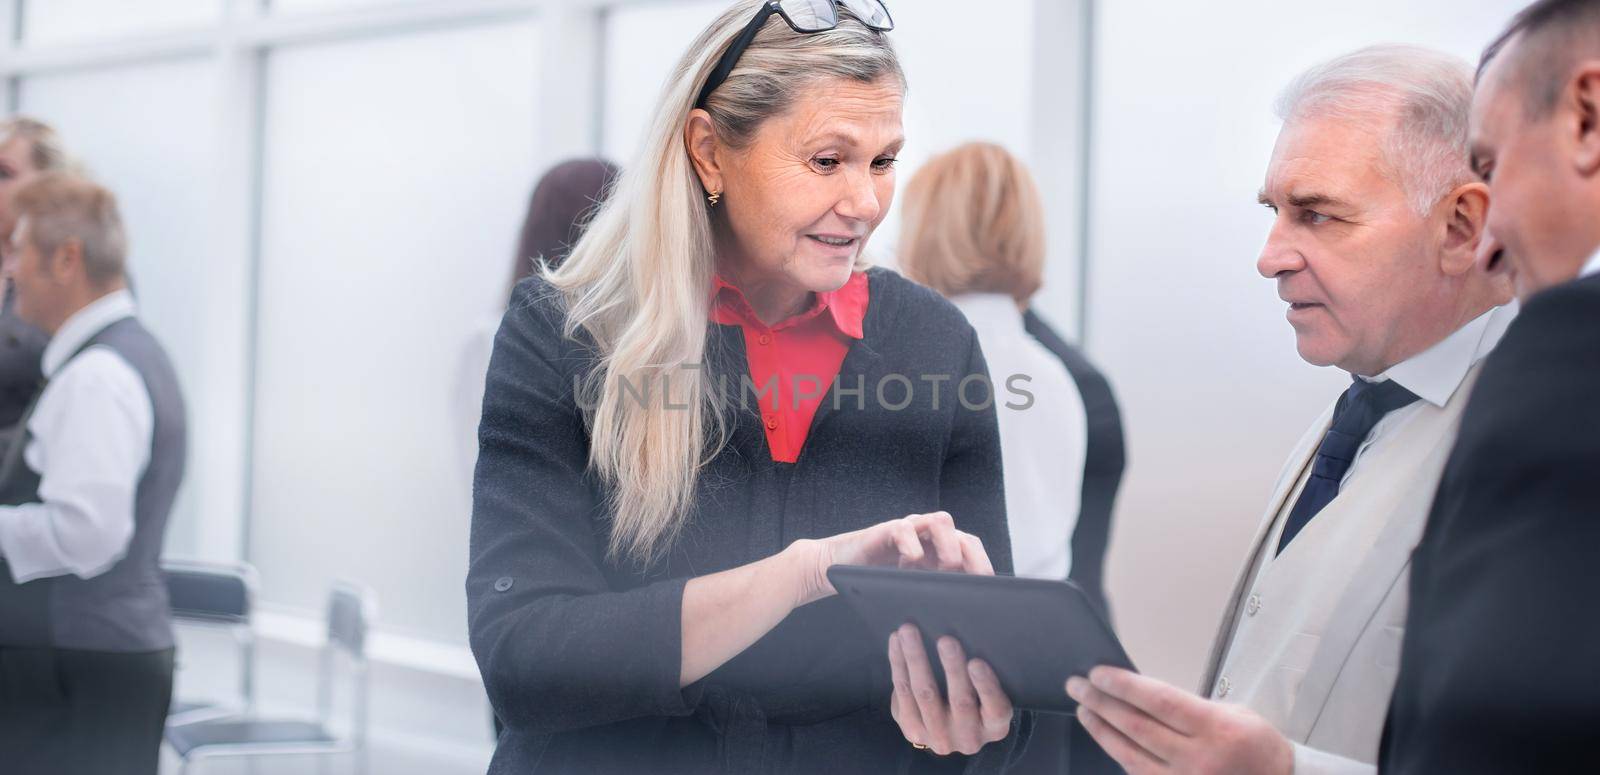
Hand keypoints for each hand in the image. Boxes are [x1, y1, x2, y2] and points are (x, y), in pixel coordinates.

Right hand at [791, 511, 993, 605]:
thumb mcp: (911, 590)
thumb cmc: (877, 583)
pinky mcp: (886, 529)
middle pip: (964, 535)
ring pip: (941, 522)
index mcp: (940, 549)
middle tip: (974, 585)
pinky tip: (908, 567)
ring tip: (943, 572)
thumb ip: (933, 594)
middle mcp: (929, 535)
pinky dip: (912, 547)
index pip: (972, 552)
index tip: (992, 594)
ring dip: (947, 548)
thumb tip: (962, 620)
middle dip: (973, 559)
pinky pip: (904, 529)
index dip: (984, 569)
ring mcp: (909, 528)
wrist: (838, 567)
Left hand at [888, 624, 1013, 755]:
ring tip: (910, 632)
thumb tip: (966, 634)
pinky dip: (898, 663)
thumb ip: (986, 678)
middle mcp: (967, 737)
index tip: (977, 662)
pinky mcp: (911, 729)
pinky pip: (902, 692)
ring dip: (916, 659)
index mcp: (994, 727)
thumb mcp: (992, 700)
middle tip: (946, 640)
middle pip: (960, 701)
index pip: (996, 709)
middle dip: (952, 668)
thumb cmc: (978, 705)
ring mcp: (937, 736)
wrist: (953, 738)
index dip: (986, 687)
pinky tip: (897, 641)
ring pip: (924, 695)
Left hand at [1066, 666, 1292, 774]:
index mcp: (1215, 729)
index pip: (1158, 701)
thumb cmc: (1257, 745)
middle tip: (1077, 685)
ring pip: (1129, 755)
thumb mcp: (1232, 714)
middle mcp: (1199, 759)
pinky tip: (1106, 739)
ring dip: (1101, 730)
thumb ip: (1187, 707)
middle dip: (1101, 703)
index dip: (1123, 685)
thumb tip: (1139, 694)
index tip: (1097, 673)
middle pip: (1136, 726)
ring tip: (1084, 709)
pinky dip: (1119, 755)